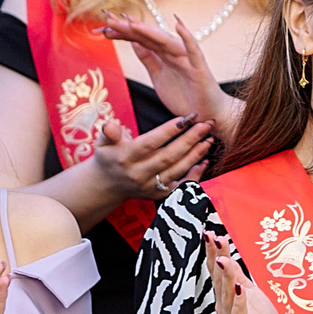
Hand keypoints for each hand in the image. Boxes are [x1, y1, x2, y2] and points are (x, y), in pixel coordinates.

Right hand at [77, 110, 214, 203]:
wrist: (107, 185)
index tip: (187, 118)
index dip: (169, 131)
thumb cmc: (109, 157)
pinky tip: (205, 161)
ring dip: (196, 155)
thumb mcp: (103, 143)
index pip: (150, 143)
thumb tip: (110, 126)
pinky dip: (195, 175)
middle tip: (206, 124)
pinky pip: (181, 186)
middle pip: (169, 156)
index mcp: (124, 158)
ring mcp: (149, 187)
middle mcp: (138, 174)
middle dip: (190, 139)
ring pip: (178, 170)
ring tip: (209, 139)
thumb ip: (109, 133)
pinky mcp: (158, 196)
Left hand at [103, 14, 240, 132]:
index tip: (104, 26)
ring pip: (166, 42)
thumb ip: (148, 59)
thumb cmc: (185, 97)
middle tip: (109, 18)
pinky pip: (194, 51)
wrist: (207, 115)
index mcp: (163, 56)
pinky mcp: (200, 69)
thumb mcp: (158, 77)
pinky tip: (178, 25)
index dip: (123, 33)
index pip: (141, 40)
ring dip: (150, 31)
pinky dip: (187, 38)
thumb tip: (134, 42)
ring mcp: (187, 60)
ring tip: (132, 23)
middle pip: (149, 37)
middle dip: (130, 28)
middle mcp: (174, 54)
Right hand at [204, 231, 286, 313]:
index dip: (214, 253)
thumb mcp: (250, 294)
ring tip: (224, 259)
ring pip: (228, 295)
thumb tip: (226, 257)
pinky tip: (239, 289)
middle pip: (219, 279)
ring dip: (226, 277)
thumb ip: (238, 278)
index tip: (209, 233)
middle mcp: (226, 306)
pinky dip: (239, 302)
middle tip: (212, 237)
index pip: (218, 271)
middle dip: (216, 258)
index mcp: (227, 296)